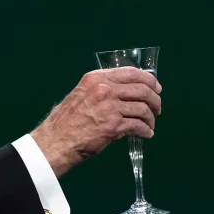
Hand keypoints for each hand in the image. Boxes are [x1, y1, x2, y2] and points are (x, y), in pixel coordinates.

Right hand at [30, 67, 161, 175]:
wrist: (56, 140)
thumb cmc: (67, 120)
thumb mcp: (83, 93)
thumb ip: (103, 88)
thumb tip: (127, 90)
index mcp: (97, 78)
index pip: (131, 72)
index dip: (149, 80)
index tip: (156, 88)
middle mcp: (104, 88)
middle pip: (142, 89)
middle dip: (155, 100)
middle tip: (157, 109)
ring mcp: (109, 106)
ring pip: (143, 108)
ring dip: (151, 118)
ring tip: (150, 124)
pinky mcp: (113, 125)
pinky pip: (138, 126)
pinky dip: (146, 130)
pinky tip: (146, 134)